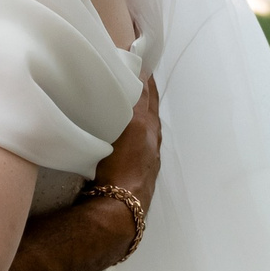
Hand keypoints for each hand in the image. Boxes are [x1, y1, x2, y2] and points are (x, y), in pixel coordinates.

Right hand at [91, 77, 160, 252]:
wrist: (119, 208)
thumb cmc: (123, 165)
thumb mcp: (130, 126)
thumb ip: (134, 101)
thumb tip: (140, 75)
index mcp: (150, 128)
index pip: (149, 96)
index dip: (145, 79)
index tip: (138, 62)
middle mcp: (152, 144)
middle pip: (148, 113)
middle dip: (141, 96)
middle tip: (128, 79)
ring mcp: (145, 162)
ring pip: (141, 130)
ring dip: (134, 116)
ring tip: (120, 104)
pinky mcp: (135, 176)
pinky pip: (133, 147)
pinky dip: (128, 135)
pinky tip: (117, 137)